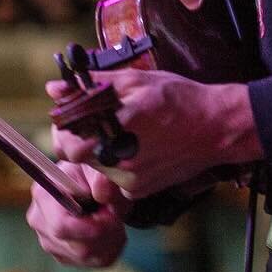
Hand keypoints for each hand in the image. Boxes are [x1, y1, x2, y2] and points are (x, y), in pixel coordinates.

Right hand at [26, 164, 129, 267]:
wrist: (92, 185)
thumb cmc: (92, 176)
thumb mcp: (100, 170)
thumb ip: (103, 178)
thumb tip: (102, 191)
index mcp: (44, 194)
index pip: (62, 226)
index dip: (92, 227)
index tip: (112, 215)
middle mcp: (40, 221)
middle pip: (77, 247)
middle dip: (105, 234)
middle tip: (117, 215)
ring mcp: (48, 241)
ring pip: (88, 256)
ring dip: (110, 240)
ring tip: (114, 220)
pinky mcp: (62, 254)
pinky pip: (92, 262)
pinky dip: (109, 248)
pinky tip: (110, 231)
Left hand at [48, 69, 262, 197]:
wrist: (217, 128)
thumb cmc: (178, 99)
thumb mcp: (135, 81)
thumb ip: (92, 85)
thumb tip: (54, 88)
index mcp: (113, 127)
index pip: (65, 141)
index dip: (65, 129)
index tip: (74, 119)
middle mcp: (118, 158)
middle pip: (77, 157)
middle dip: (82, 141)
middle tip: (98, 125)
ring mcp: (128, 179)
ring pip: (96, 168)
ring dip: (101, 152)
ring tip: (127, 133)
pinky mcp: (139, 190)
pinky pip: (115, 180)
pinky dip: (120, 165)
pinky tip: (142, 149)